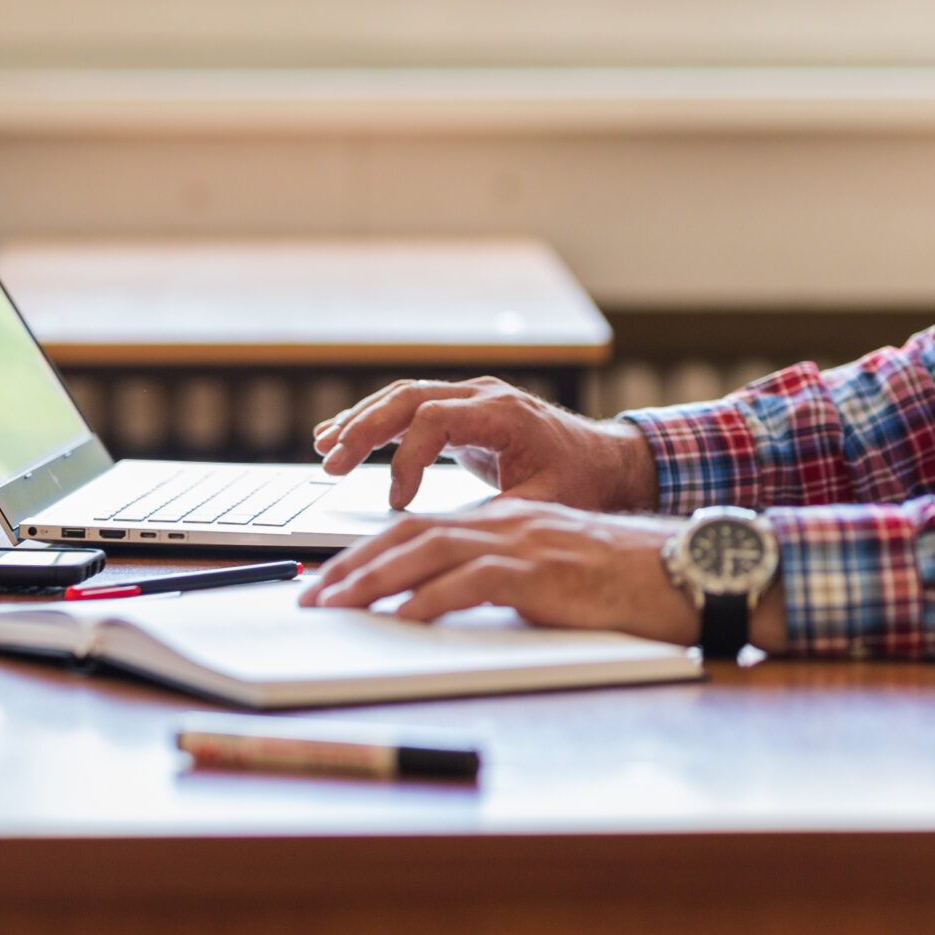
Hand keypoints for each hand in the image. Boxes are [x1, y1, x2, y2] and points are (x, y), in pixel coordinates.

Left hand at [301, 501, 697, 642]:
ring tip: (334, 606)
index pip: (422, 530)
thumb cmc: (622, 581)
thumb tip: (452, 607)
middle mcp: (505, 523)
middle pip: (410, 536)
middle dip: (353, 565)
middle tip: (312, 597)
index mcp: (506, 520)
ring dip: (372, 580)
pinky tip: (398, 619)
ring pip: (426, 552)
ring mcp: (520, 544)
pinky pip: (468, 583)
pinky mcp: (536, 572)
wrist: (677, 572)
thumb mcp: (551, 575)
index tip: (333, 581)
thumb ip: (504, 580)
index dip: (372, 554)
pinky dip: (427, 600)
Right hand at [313, 375, 658, 511]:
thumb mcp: (544, 504)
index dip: (407, 459)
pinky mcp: (464, 412)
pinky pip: (412, 408)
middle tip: (332, 463)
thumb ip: (496, 515)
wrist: (609, 463)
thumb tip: (448, 539)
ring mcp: (472, 399)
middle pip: (409, 397)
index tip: (398, 501)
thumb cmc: (583, 483)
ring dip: (362, 422)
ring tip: (325, 449)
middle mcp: (484, 395)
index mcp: (503, 413)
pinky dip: (377, 422)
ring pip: (404, 397)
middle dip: (365, 429)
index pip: (433, 419)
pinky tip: (345, 437)